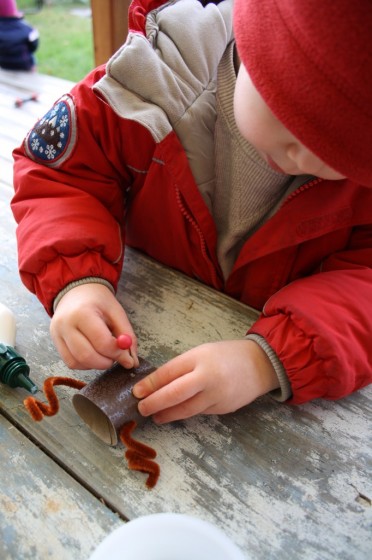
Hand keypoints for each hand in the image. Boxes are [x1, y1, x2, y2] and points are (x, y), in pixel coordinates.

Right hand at [50, 283, 138, 369]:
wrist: (76, 291)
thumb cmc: (98, 301)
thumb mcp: (116, 312)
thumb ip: (126, 335)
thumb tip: (132, 362)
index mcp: (82, 313)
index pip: (102, 342)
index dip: (118, 354)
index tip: (128, 358)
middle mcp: (65, 325)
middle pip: (86, 356)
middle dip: (106, 362)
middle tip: (116, 358)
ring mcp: (57, 334)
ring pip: (77, 362)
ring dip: (95, 364)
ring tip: (105, 353)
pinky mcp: (55, 342)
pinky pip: (70, 362)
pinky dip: (85, 364)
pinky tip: (93, 354)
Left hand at [133, 340, 278, 422]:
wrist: (260, 364)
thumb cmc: (226, 355)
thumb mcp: (202, 353)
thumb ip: (182, 367)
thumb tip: (157, 384)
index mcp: (199, 358)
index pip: (169, 372)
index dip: (150, 384)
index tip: (136, 392)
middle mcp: (207, 377)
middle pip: (175, 394)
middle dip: (154, 403)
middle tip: (141, 408)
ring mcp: (216, 395)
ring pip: (186, 409)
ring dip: (167, 414)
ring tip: (155, 415)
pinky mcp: (223, 409)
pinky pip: (199, 412)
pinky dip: (186, 413)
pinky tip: (176, 413)